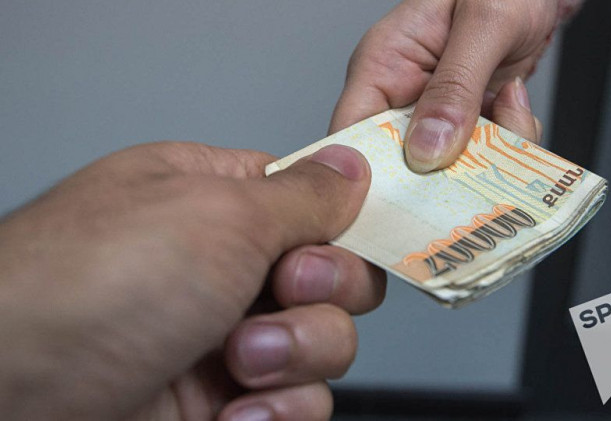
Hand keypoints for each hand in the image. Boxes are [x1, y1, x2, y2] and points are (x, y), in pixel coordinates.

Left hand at [0, 142, 384, 419]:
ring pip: (323, 344)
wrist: (15, 396)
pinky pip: (296, 402)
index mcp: (217, 200)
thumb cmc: (91, 284)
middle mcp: (223, 265)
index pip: (316, 204)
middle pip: (334, 277)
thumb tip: (351, 167)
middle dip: (320, 294)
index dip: (343, 226)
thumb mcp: (218, 215)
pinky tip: (234, 410)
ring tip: (237, 363)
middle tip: (278, 292)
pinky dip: (277, 410)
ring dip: (294, 357)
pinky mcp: (221, 399)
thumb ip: (303, 195)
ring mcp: (223, 334)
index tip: (343, 241)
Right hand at [331, 0, 555, 171]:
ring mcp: (438, 113)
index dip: (363, 180)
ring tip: (513, 125)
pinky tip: (518, 117)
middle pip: (401, 166)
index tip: (394, 208)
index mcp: (384, 65)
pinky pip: (482, 159)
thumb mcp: (484, 22)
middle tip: (470, 184)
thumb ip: (456, 84)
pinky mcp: (469, 123)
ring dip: (486, 163)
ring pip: (449, 170)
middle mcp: (403, 95)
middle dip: (440, 179)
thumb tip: (426, 151)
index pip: (351, 135)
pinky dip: (509, 150)